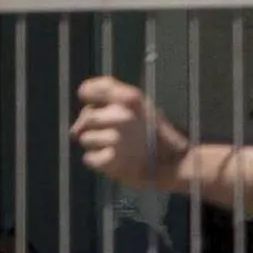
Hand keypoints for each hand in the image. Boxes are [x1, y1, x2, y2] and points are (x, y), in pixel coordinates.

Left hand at [72, 78, 192, 191]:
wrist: (176, 163)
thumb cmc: (156, 134)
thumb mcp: (142, 107)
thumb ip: (111, 101)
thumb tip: (76, 126)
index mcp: (130, 98)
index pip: (89, 89)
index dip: (89, 96)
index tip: (96, 103)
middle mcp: (121, 116)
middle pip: (87, 117)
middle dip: (95, 127)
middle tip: (116, 134)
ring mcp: (116, 139)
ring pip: (85, 139)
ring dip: (97, 145)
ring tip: (119, 148)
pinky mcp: (110, 160)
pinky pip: (89, 158)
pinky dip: (100, 162)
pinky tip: (117, 160)